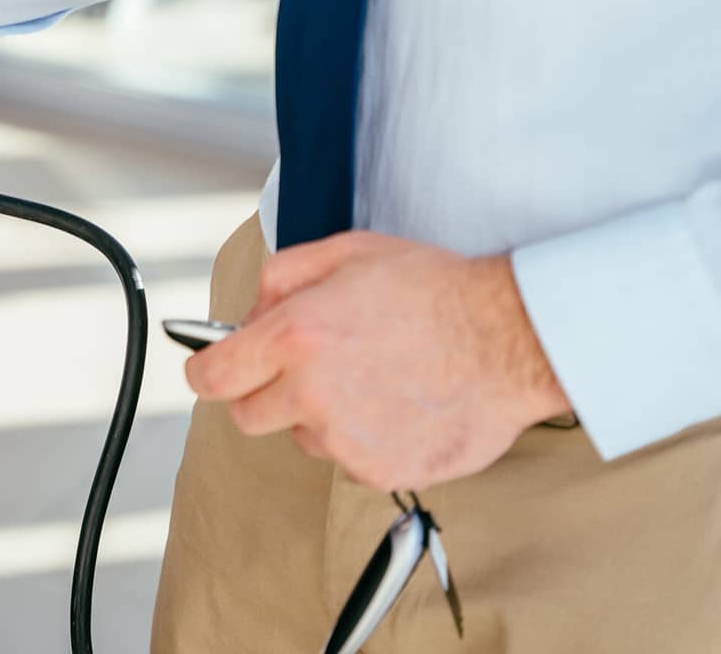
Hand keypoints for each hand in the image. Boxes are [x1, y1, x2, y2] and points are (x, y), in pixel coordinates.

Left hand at [183, 231, 569, 489]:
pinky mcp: (382, 471)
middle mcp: (313, 393)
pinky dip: (365, 439)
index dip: (210, 370)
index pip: (211, 376)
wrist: (513, 337)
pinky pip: (349, 460)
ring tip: (374, 378)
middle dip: (265, 393)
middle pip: (247, 416)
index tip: (218, 369)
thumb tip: (246, 317)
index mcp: (294, 337)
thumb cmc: (435, 289)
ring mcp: (347, 439)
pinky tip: (399, 404)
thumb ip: (279, 280)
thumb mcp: (345, 252)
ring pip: (302, 438)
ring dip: (321, 416)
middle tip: (308, 370)